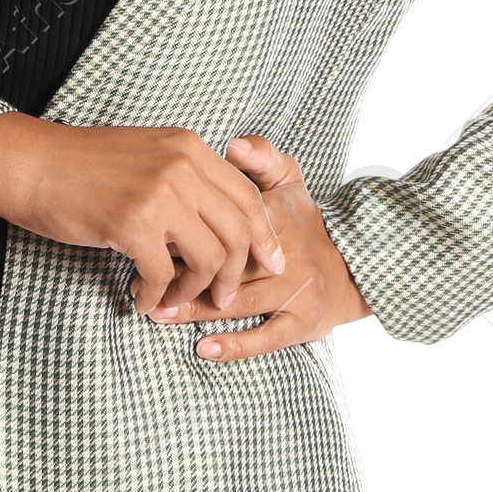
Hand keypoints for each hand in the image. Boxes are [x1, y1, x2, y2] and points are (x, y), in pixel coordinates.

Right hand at [0, 115, 287, 307]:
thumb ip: (184, 176)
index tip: (268, 261)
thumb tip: (214, 220)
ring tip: (173, 299)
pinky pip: (162, 274)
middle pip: (238, 231)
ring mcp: (158, 194)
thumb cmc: (81, 164)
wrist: (29, 163)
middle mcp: (181, 166)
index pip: (247, 196)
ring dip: (194, 289)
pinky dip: (156, 294)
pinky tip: (140, 297)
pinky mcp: (131, 224)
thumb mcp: (146, 154)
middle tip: (222, 298)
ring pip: (208, 257)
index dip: (263, 234)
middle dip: (235, 273)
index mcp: (189, 148)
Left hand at [143, 134, 372, 362]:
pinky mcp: (302, 323)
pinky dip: (236, 345)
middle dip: (181, 275)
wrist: (353, 267)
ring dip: (195, 310)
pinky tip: (203, 348)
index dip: (186, 233)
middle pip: (227, 266)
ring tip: (157, 311)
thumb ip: (261, 157)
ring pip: (239, 302)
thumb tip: (233, 144)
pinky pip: (267, 338)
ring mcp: (295, 293)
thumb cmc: (305, 221)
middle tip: (139, 281)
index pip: (227, 224)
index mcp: (278, 218)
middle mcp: (287, 257)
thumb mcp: (289, 180)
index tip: (152, 237)